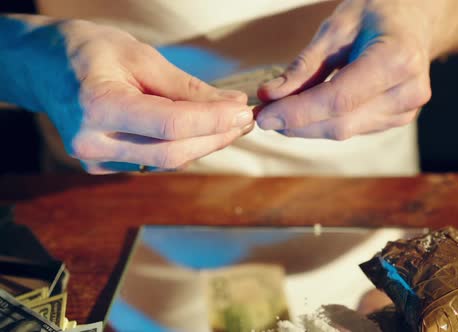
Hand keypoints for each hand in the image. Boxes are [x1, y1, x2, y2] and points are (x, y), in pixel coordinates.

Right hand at [14, 19, 251, 172]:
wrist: (44, 67)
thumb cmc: (91, 52)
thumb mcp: (141, 57)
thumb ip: (187, 87)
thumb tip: (231, 105)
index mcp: (99, 107)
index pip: (170, 125)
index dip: (212, 121)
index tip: (242, 111)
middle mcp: (94, 143)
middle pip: (171, 154)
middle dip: (215, 138)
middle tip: (244, 120)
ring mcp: (96, 161)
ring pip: (166, 162)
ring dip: (205, 144)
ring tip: (230, 123)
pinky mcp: (103, 167)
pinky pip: (154, 162)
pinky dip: (184, 147)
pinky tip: (202, 131)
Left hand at [256, 0, 432, 139]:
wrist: (413, 20)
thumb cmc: (375, 14)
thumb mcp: (336, 28)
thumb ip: (303, 65)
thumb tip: (269, 96)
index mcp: (397, 59)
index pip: (339, 99)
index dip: (298, 112)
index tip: (263, 117)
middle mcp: (408, 91)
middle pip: (340, 123)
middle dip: (296, 124)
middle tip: (262, 117)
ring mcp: (406, 110)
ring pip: (344, 131)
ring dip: (306, 126)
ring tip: (279, 112)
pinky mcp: (397, 120)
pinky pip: (352, 128)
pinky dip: (324, 123)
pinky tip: (306, 111)